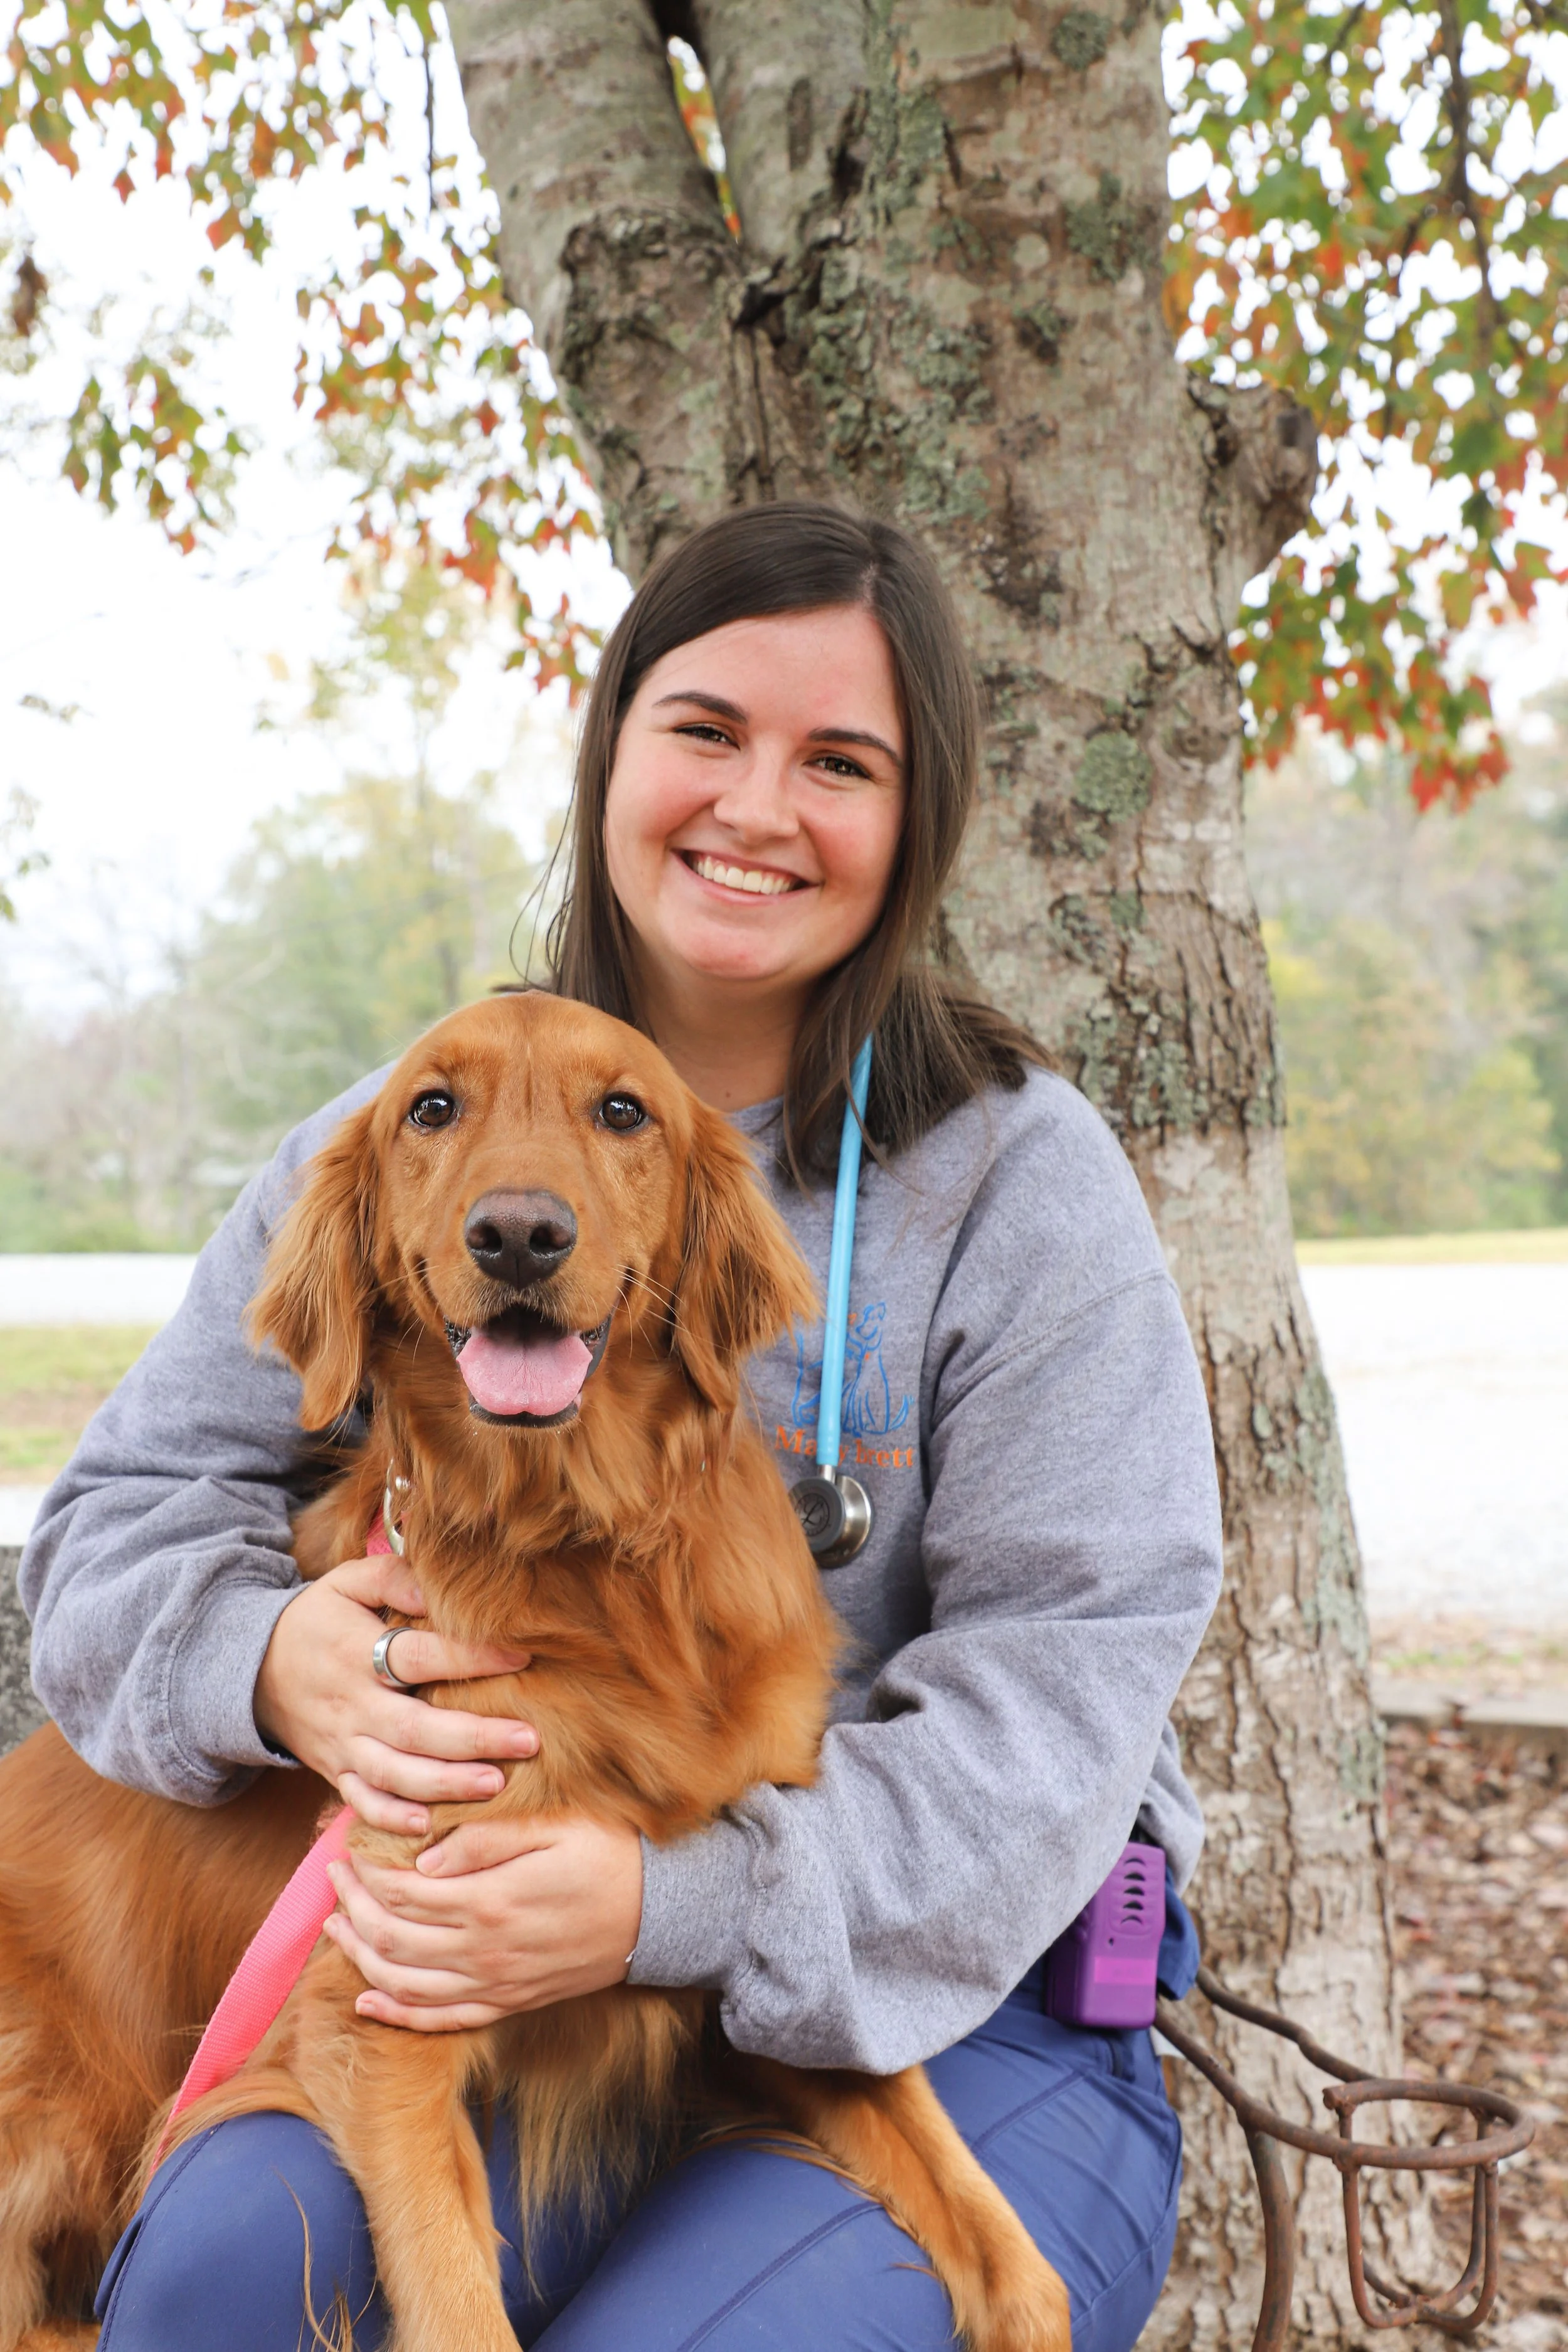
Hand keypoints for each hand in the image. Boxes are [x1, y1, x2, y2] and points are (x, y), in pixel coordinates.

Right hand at [254, 1554, 537, 1835]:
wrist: (252, 1671)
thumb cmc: (317, 1621)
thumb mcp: (346, 1583)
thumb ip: (393, 1577)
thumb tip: (439, 1588)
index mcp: (356, 1653)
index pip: (417, 1657)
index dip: (468, 1658)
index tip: (522, 1656)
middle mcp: (350, 1705)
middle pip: (413, 1729)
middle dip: (473, 1738)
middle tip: (529, 1739)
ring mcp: (341, 1745)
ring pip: (394, 1774)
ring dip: (445, 1783)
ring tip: (497, 1783)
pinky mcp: (334, 1772)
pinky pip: (361, 1802)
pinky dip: (390, 1819)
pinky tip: (427, 1825)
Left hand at [323, 1814, 644, 2030]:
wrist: (663, 1915)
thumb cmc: (610, 1858)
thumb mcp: (554, 1829)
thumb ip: (486, 1841)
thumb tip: (424, 1857)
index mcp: (492, 1902)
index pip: (403, 1893)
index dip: (367, 1872)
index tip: (350, 1847)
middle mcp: (485, 1952)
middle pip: (392, 1940)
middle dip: (352, 1909)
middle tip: (334, 1876)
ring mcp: (496, 1985)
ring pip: (404, 1986)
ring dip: (361, 1959)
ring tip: (336, 1927)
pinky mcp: (509, 2004)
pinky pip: (441, 2020)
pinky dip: (396, 2015)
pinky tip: (368, 2001)